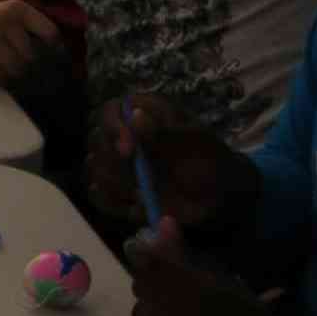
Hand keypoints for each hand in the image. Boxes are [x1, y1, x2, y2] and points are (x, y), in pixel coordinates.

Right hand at [0, 0, 61, 85]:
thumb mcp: (7, 16)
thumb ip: (29, 30)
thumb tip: (59, 60)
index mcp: (17, 8)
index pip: (49, 33)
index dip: (55, 52)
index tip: (57, 65)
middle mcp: (4, 20)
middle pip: (32, 55)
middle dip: (35, 70)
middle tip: (39, 81)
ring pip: (17, 68)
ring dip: (20, 79)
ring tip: (22, 82)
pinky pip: (0, 75)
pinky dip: (6, 82)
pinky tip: (5, 81)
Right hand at [85, 92, 258, 230]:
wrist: (222, 198)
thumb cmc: (211, 162)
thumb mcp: (194, 144)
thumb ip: (164, 133)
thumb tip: (135, 116)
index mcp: (144, 114)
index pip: (110, 111)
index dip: (112, 128)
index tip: (129, 151)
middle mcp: (127, 136)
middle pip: (96, 140)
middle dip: (115, 162)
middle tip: (140, 178)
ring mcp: (122, 164)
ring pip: (94, 169)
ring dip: (115, 183)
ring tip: (142, 192)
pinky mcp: (121, 191)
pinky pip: (99, 195)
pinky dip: (112, 203)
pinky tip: (134, 205)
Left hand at [126, 218, 281, 315]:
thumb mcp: (223, 279)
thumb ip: (186, 253)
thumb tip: (163, 221)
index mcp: (187, 287)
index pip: (145, 259)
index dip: (151, 256)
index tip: (160, 258)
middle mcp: (168, 314)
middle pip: (141, 287)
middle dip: (156, 285)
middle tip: (182, 294)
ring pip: (141, 315)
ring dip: (155, 311)